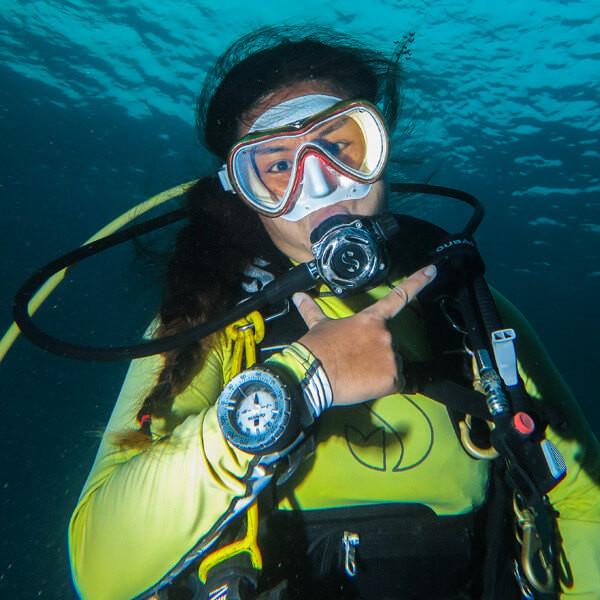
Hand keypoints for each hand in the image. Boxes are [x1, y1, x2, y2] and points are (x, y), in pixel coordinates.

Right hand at [293, 265, 436, 406]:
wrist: (313, 374)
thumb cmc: (316, 349)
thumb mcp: (317, 326)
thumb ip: (312, 310)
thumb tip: (297, 297)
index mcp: (370, 319)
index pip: (398, 297)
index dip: (417, 282)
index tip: (433, 270)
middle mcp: (385, 335)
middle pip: (389, 345)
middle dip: (375, 354)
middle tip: (354, 361)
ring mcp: (390, 356)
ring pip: (392, 365)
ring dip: (378, 370)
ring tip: (356, 373)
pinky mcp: (392, 378)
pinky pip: (394, 384)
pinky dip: (382, 386)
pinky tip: (364, 384)